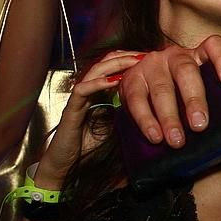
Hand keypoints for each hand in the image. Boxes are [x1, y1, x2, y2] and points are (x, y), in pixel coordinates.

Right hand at [34, 51, 141, 187]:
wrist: (65, 165)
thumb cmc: (91, 146)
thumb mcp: (117, 125)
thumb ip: (129, 112)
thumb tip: (155, 109)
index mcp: (99, 92)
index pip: (113, 67)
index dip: (130, 60)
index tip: (151, 58)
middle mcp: (88, 91)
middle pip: (104, 63)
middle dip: (125, 56)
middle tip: (145, 55)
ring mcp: (79, 99)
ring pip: (94, 71)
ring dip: (115, 64)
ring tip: (133, 62)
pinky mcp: (71, 109)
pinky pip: (82, 90)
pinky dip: (98, 83)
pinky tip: (114, 81)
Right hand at [119, 35, 220, 147]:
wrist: (141, 79)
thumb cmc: (179, 87)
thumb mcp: (198, 84)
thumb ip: (212, 94)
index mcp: (197, 54)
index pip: (213, 46)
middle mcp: (174, 55)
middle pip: (186, 70)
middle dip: (194, 99)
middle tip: (200, 124)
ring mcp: (151, 65)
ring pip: (161, 89)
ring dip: (169, 117)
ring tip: (177, 139)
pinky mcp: (131, 79)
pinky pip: (137, 100)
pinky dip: (146, 120)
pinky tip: (155, 135)